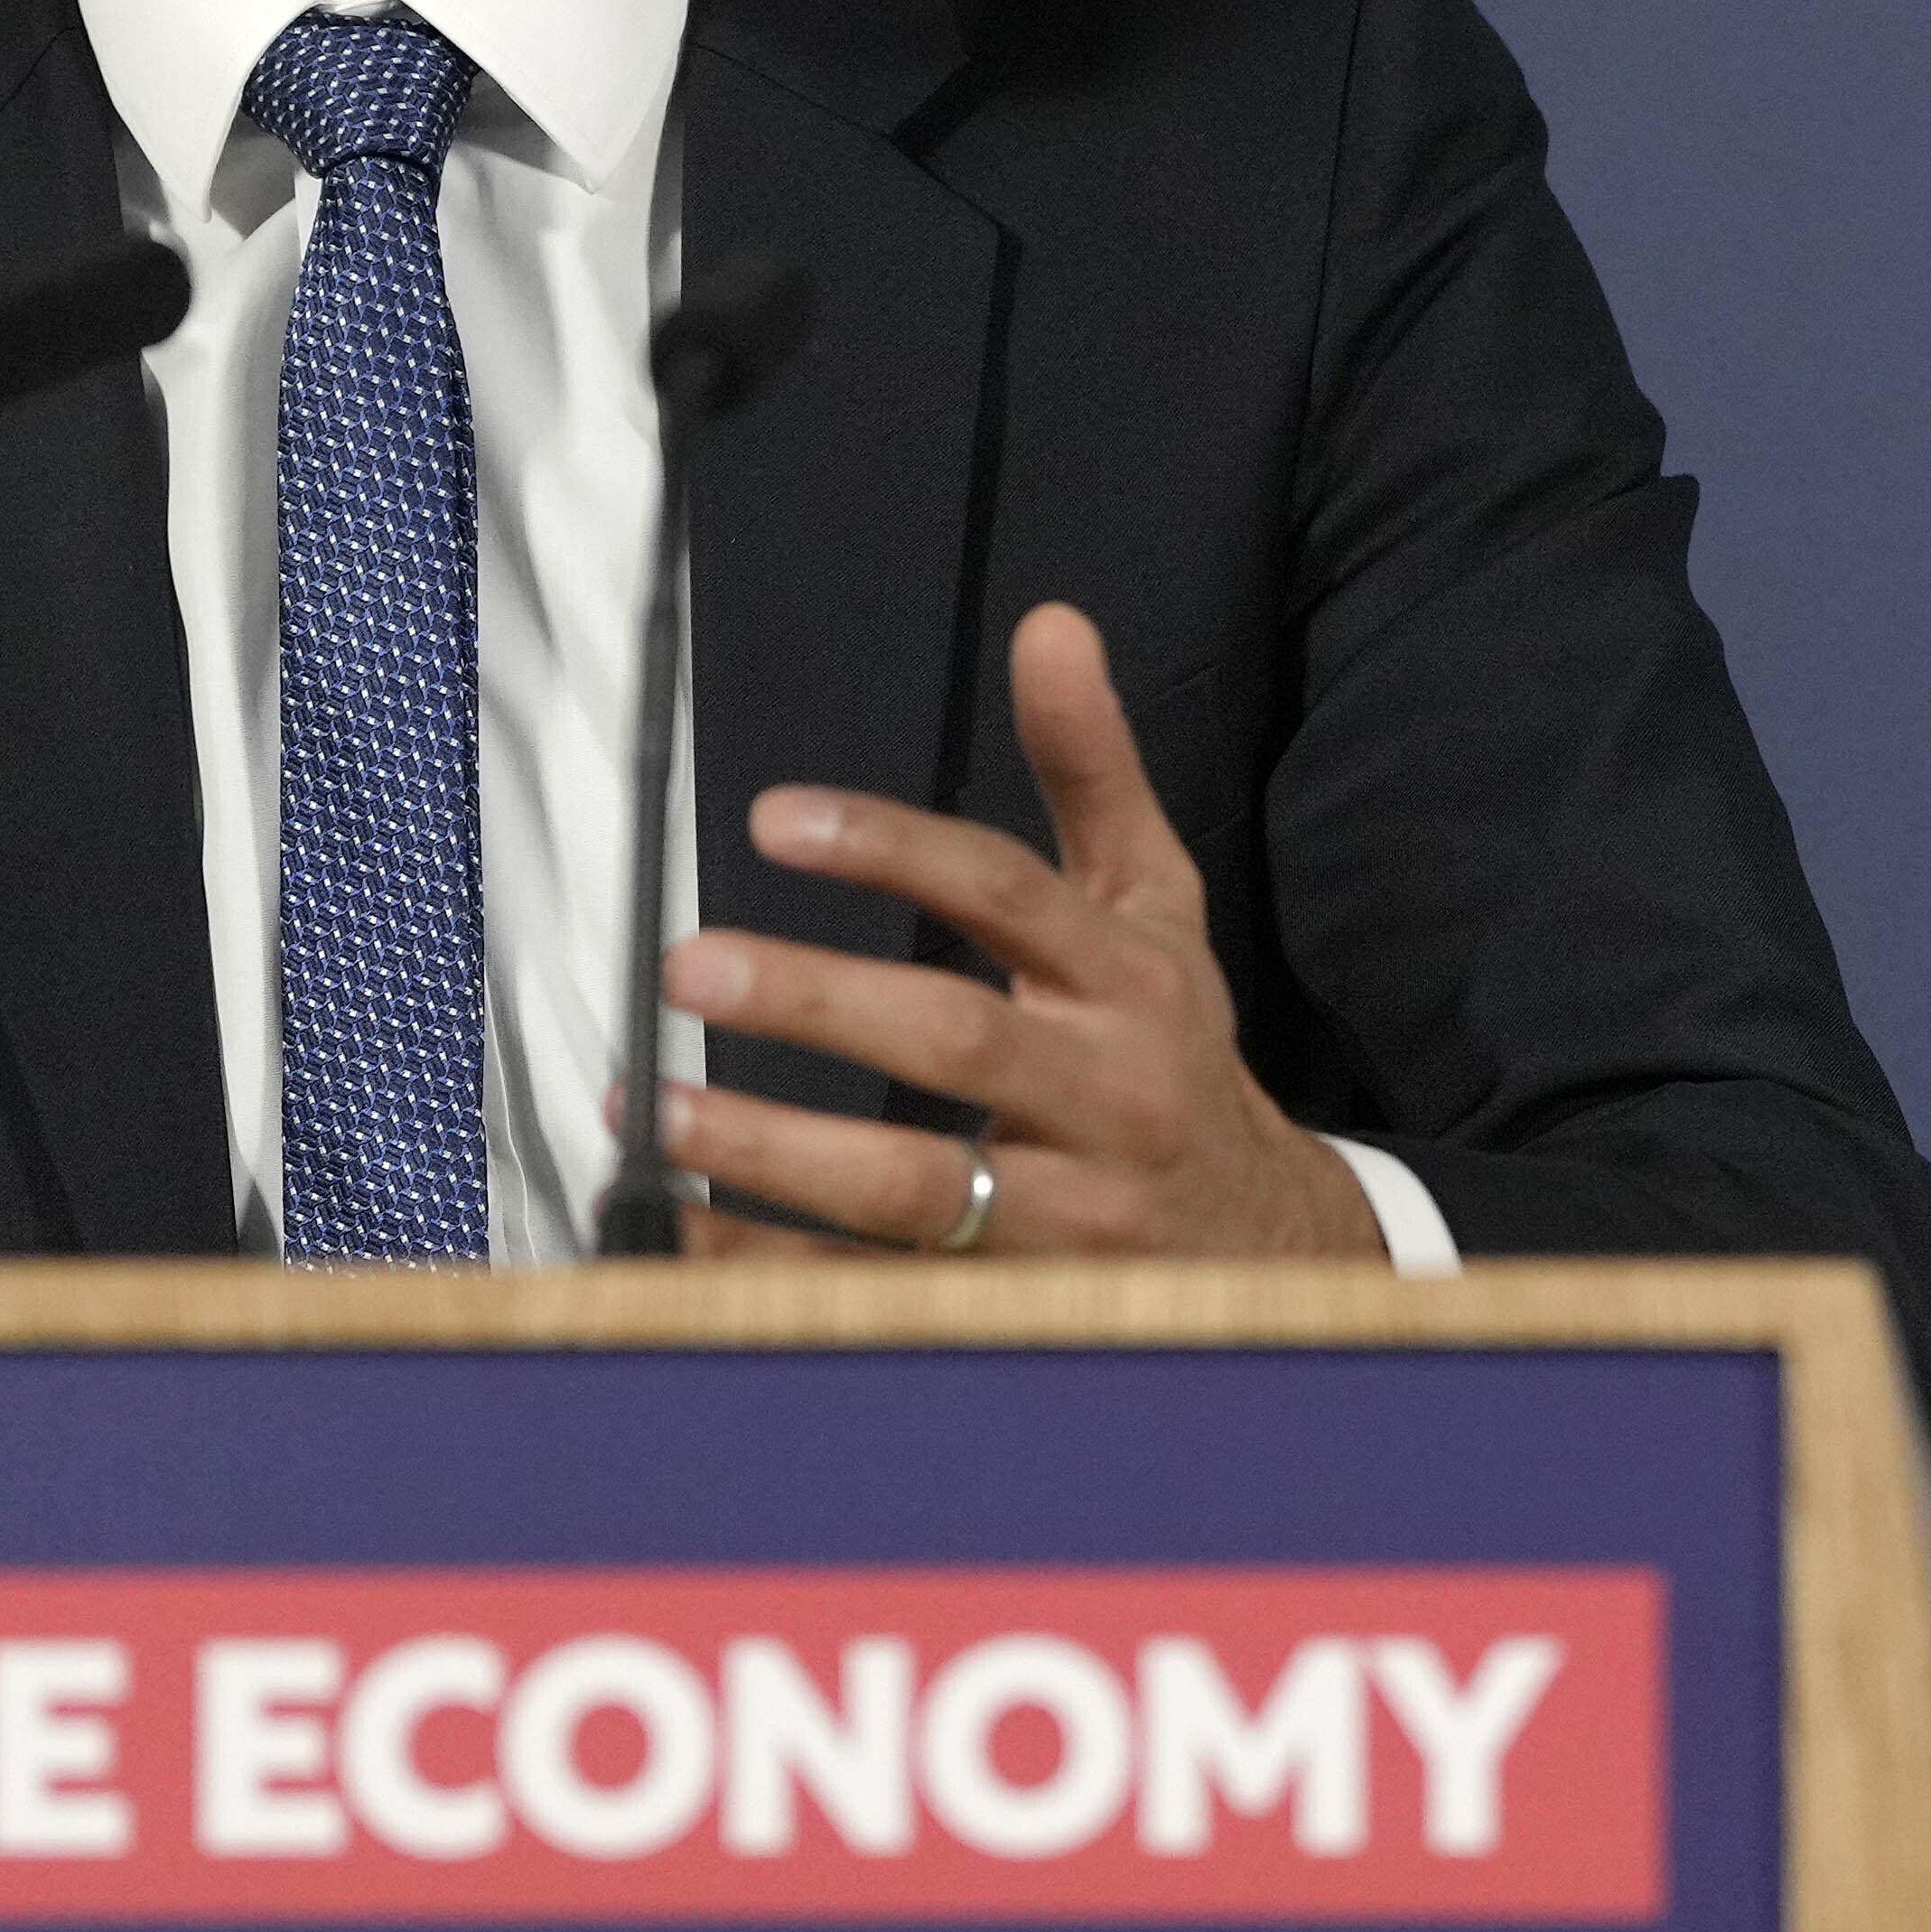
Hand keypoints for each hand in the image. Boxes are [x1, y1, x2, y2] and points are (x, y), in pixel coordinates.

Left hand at [655, 604, 1385, 1261]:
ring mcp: (1073, 1215)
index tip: (774, 820)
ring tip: (660, 1112)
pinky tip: (686, 1228)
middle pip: (958, 1043)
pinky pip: (885, 1292)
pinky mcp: (1025, 1304)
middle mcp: (1112, 1095)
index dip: (892, 850)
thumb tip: (1051, 627)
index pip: (1009, 896)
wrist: (1271, 1246)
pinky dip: (781, 1268)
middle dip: (818, 1003)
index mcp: (1134, 982)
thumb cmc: (1177, 1054)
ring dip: (778, 1154)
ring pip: (919, 1188)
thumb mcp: (1158, 907)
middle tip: (693, 966)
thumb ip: (1093, 771)